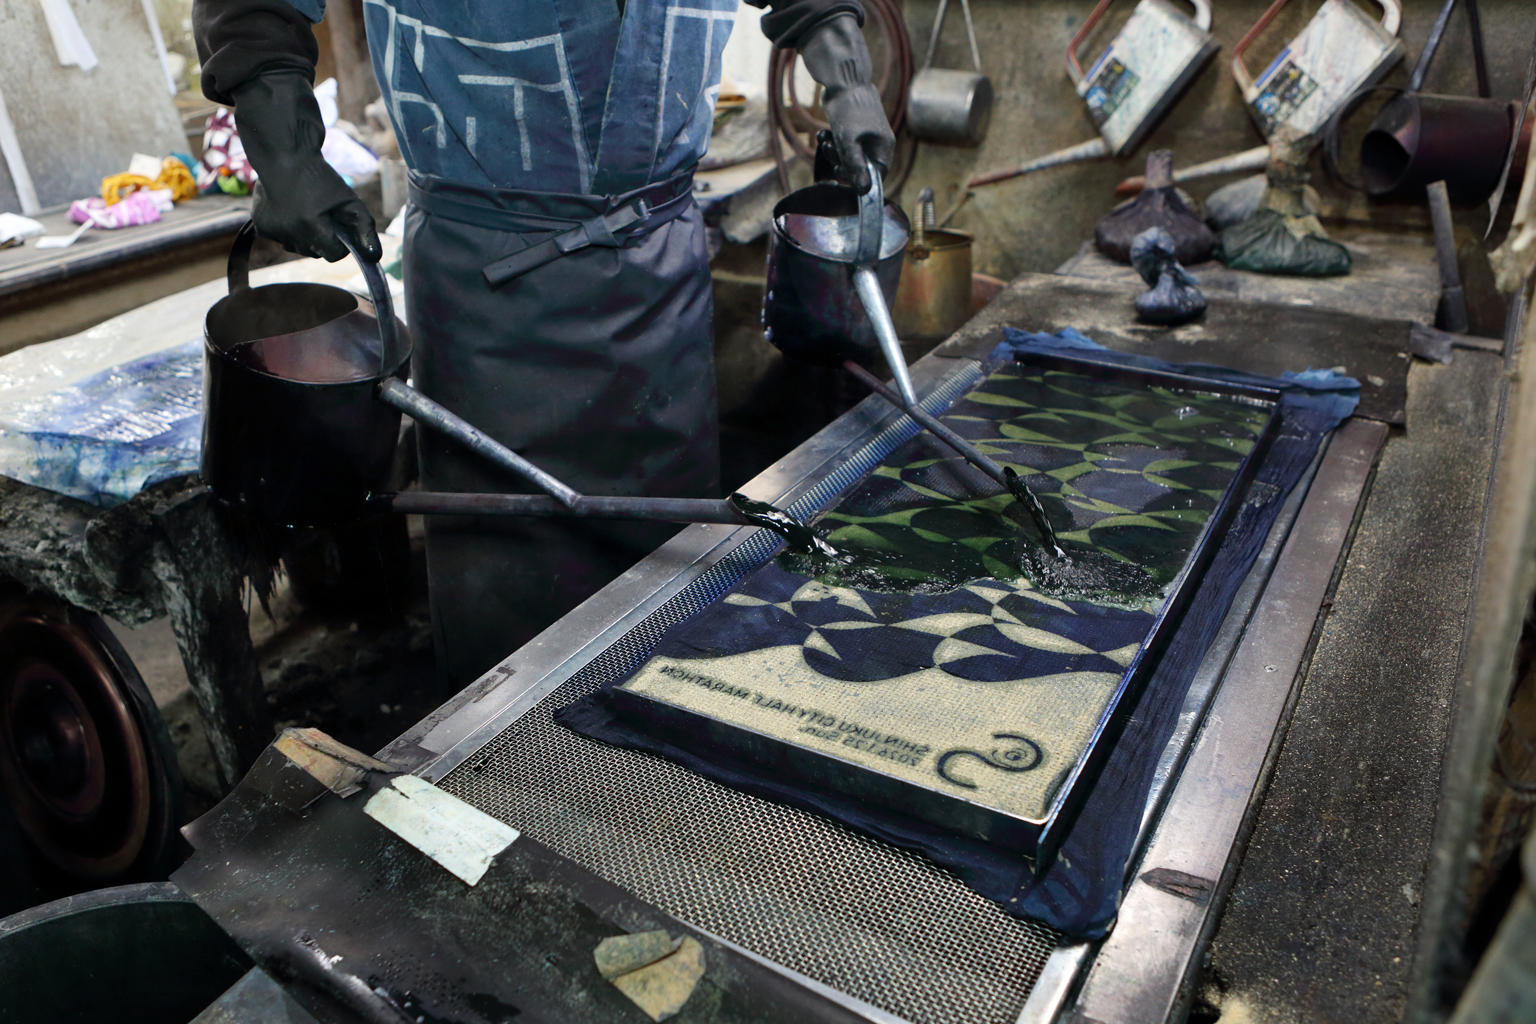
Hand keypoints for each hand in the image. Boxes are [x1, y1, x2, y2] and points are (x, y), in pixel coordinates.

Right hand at [232, 72, 379, 262]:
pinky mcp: (261, 227)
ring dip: (306, 236)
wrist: (283, 156)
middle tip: (322, 214)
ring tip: (305, 210)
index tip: (340, 227)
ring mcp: (272, 231)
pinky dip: (290, 230)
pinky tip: (290, 210)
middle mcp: (288, 231)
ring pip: (298, 248)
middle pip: (316, 253)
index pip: (334, 255)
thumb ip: (365, 230)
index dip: (341, 243)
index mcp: (310, 224)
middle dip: (323, 239)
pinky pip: (283, 240)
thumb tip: (375, 257)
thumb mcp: (349, 201)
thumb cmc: (319, 178)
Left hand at [797, 14, 894, 192]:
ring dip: (834, 153)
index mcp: (884, 146)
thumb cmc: (849, 109)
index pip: (877, 175)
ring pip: (849, 156)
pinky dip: (832, 142)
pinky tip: (823, 134)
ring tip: (826, 141)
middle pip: (861, 167)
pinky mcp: (854, 129)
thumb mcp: (850, 142)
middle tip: (833, 157)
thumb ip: (855, 167)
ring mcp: (866, 135)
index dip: (861, 181)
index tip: (844, 179)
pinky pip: (843, 144)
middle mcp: (878, 142)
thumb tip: (863, 191)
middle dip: (843, 164)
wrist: (843, 79)